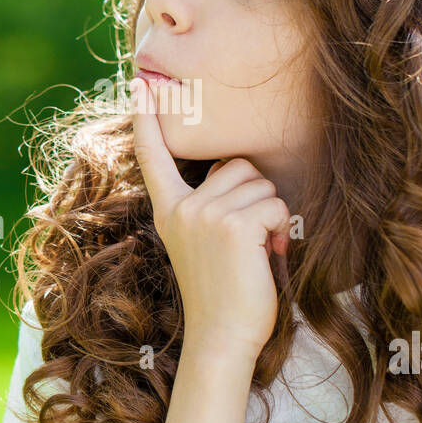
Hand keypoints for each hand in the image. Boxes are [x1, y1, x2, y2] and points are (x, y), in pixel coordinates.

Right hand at [130, 76, 291, 359]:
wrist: (221, 337)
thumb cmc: (222, 293)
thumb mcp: (203, 242)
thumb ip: (211, 205)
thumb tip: (237, 170)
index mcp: (169, 209)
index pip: (155, 156)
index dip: (149, 120)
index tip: (142, 84)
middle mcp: (182, 207)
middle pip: (238, 165)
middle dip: (256, 196)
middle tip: (250, 240)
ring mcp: (205, 214)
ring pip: (261, 184)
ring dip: (270, 215)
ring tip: (257, 251)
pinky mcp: (233, 225)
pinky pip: (274, 204)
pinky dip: (280, 229)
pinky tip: (267, 256)